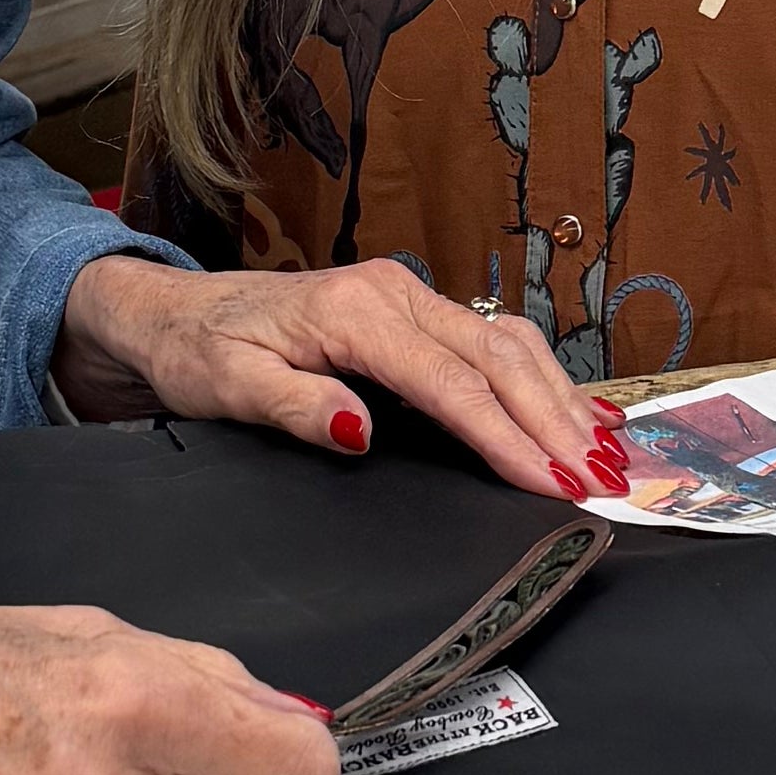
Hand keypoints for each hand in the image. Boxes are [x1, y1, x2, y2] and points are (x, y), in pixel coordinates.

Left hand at [54, 247, 625, 505]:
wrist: (172, 312)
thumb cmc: (197, 350)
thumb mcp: (227, 384)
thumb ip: (295, 407)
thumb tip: (361, 429)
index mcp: (355, 311)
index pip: (450, 382)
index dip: (505, 435)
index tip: (549, 481)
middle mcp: (394, 293)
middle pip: (497, 357)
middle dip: (554, 421)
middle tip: (599, 480)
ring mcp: (408, 297)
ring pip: (507, 344)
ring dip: (559, 400)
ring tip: (604, 456)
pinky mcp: (413, 311)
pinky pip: (493, 341)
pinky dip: (541, 379)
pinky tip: (576, 413)